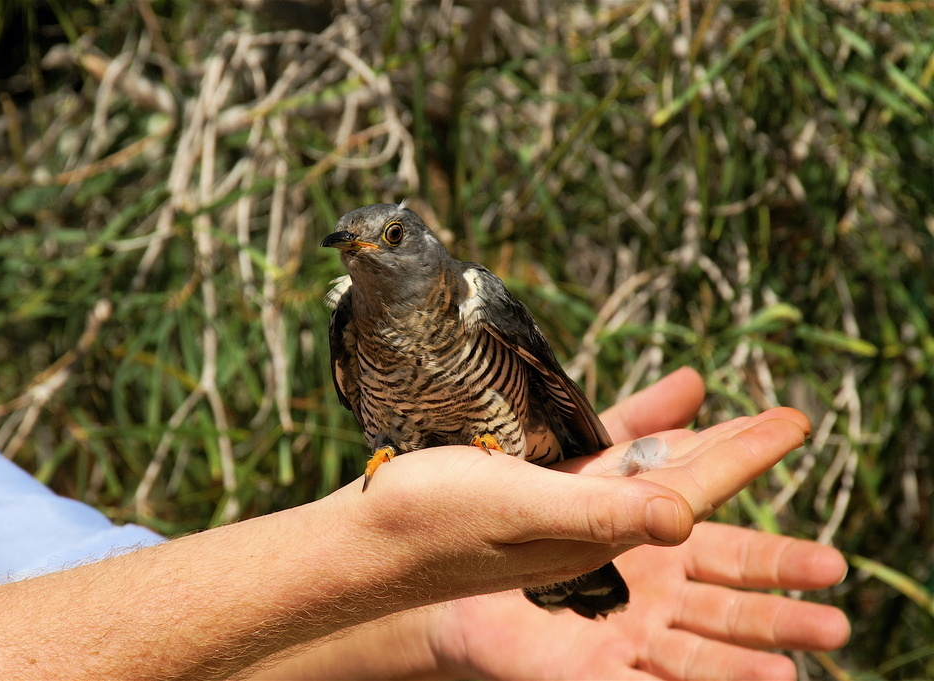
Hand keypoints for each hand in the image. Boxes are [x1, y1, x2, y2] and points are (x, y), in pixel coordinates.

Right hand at [251, 368, 846, 680]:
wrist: (371, 544)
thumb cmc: (434, 522)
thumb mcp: (521, 509)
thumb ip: (600, 509)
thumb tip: (686, 516)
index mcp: (598, 528)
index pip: (690, 486)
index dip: (746, 452)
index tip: (796, 421)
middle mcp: (588, 525)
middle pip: (679, 484)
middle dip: (734, 453)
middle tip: (784, 422)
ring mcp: (561, 516)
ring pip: (643, 479)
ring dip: (692, 454)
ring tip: (729, 430)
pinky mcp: (532, 503)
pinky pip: (601, 473)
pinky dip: (632, 450)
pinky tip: (640, 441)